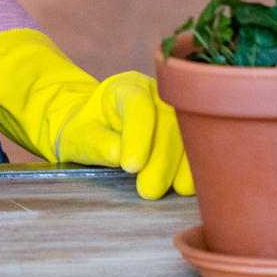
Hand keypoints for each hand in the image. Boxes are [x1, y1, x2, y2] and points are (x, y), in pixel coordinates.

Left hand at [0, 29, 191, 199]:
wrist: (96, 129)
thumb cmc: (86, 130)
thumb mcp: (77, 135)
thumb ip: (95, 143)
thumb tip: (117, 154)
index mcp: (125, 86)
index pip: (137, 105)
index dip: (138, 136)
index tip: (132, 166)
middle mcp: (157, 94)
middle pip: (168, 122)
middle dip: (162, 159)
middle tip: (149, 190)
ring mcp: (176, 111)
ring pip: (189, 135)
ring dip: (184, 165)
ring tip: (173, 191)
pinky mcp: (188, 131)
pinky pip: (198, 147)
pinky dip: (195, 168)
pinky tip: (187, 186)